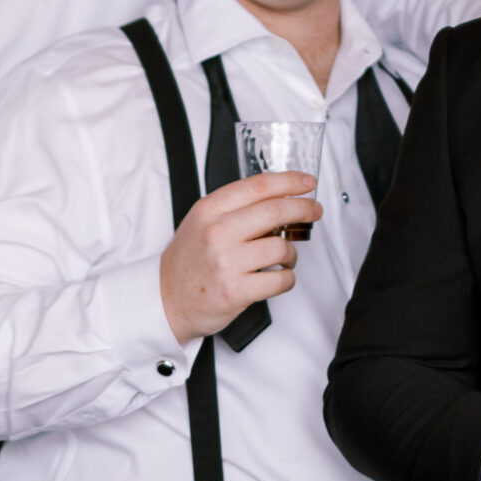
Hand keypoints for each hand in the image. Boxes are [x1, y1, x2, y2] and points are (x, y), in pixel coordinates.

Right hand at [158, 170, 318, 342]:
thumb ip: (236, 208)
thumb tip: (282, 198)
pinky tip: (278, 277)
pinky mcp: (236, 291)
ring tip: (283, 257)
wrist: (166, 299)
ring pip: (281, 247)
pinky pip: (281, 280)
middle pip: (274, 211)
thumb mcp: (202, 222)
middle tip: (314, 210)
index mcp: (209, 210)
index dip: (289, 181)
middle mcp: (216, 233)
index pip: (257, 186)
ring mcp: (226, 263)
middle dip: (303, 208)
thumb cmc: (190, 260)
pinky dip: (287, 278)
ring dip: (291, 253)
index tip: (307, 182)